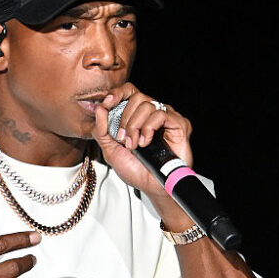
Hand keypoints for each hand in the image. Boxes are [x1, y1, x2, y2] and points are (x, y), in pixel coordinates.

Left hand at [91, 83, 193, 198]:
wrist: (151, 186)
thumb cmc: (134, 170)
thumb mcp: (110, 150)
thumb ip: (101, 130)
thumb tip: (99, 108)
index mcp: (136, 115)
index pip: (128, 91)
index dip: (117, 93)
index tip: (107, 103)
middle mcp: (152, 113)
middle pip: (137, 96)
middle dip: (125, 119)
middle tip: (124, 139)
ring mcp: (166, 117)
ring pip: (148, 104)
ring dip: (136, 126)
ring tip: (135, 145)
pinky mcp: (179, 124)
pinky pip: (161, 114)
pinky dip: (149, 128)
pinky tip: (146, 142)